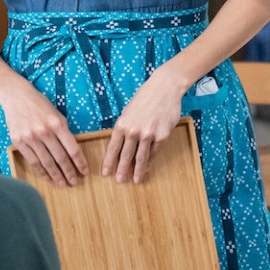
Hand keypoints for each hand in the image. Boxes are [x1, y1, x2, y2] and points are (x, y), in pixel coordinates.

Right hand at [0, 75, 87, 187]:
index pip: (72, 149)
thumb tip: (72, 152)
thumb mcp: (57, 114)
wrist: (16, 96)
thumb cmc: (39, 104)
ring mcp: (30, 137)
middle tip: (74, 183)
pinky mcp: (18, 141)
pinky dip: (41, 171)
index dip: (80, 163)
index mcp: (57, 124)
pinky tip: (47, 177)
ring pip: (46, 162)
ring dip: (56, 176)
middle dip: (69, 173)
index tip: (84, 172)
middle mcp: (44, 131)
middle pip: (60, 158)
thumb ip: (63, 132)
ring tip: (62, 184)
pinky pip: (32, 161)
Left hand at [102, 67, 188, 183]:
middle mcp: (133, 131)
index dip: (109, 162)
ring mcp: (148, 134)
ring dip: (138, 170)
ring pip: (141, 157)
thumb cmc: (144, 99)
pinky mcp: (162, 136)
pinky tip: (147, 167)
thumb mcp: (128, 111)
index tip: (105, 172)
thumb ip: (124, 127)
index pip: (113, 148)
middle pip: (126, 155)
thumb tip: (120, 143)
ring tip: (136, 180)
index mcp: (121, 124)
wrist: (163, 89)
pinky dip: (150, 161)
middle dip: (121, 170)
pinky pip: (154, 152)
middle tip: (119, 181)